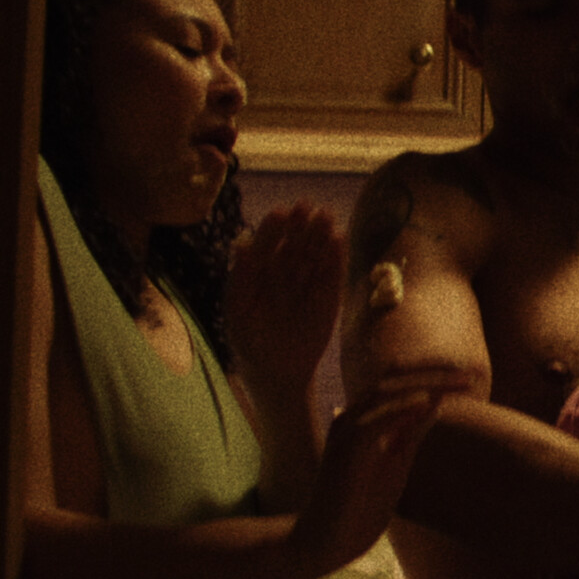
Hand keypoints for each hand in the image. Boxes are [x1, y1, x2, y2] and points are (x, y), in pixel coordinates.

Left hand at [226, 202, 344, 403]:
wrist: (278, 372)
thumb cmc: (250, 342)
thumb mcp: (238, 312)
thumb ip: (240, 278)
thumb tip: (241, 243)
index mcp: (257, 274)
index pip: (266, 245)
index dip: (273, 229)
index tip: (281, 212)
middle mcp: (282, 274)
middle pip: (293, 245)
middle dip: (300, 226)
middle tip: (308, 206)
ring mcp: (306, 284)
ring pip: (314, 254)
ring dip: (321, 234)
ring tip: (327, 215)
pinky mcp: (327, 296)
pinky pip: (332, 273)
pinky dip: (337, 256)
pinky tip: (339, 238)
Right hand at [280, 366, 469, 578]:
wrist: (328, 541)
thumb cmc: (360, 505)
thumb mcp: (395, 462)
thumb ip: (410, 433)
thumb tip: (433, 404)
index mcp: (362, 420)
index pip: (398, 386)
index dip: (433, 378)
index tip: (468, 379)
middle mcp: (350, 418)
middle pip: (393, 382)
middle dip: (433, 375)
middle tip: (470, 375)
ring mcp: (344, 432)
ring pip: (384, 394)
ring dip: (423, 385)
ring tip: (457, 382)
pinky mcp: (343, 451)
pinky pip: (373, 421)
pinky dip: (400, 409)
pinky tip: (427, 401)